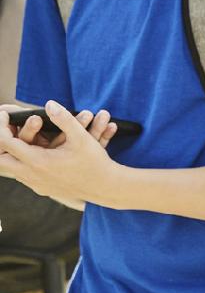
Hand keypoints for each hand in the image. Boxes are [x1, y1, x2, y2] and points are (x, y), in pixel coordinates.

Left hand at [0, 104, 120, 207]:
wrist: (106, 188)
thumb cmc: (95, 162)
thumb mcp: (81, 137)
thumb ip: (64, 119)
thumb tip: (49, 104)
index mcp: (37, 161)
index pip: (5, 142)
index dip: (1, 126)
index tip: (6, 115)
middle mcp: (31, 175)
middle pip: (0, 159)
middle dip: (2, 141)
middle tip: (9, 128)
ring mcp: (35, 184)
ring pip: (9, 169)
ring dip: (11, 153)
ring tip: (19, 138)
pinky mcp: (42, 189)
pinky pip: (22, 175)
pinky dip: (21, 163)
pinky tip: (32, 154)